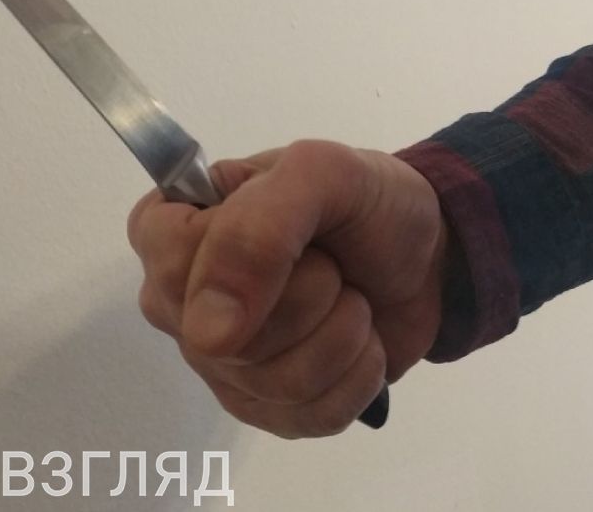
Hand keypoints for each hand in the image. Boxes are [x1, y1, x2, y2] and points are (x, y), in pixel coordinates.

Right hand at [127, 140, 448, 437]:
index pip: (168, 267)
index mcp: (172, 227)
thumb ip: (256, 229)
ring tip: (351, 298)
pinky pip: (303, 419)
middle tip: (331, 264)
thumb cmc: (365, 203)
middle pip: (222, 340)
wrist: (423, 258)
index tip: (294, 237)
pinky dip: (356, 377)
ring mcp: (217, 363)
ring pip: (270, 384)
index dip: (239, 261)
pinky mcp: (261, 409)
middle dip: (308, 297)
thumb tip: (209, 337)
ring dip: (341, 335)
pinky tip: (359, 343)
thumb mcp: (319, 173)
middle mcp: (179, 301)